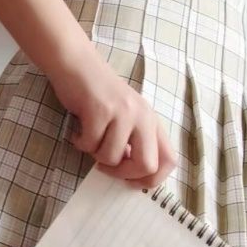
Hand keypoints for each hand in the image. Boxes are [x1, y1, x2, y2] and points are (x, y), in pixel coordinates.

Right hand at [48, 51, 177, 189]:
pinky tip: (78, 131)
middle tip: (106, 167)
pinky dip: (80, 143)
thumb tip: (132, 176)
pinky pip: (90, 144)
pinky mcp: (100, 110)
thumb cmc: (99, 95)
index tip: (130, 181)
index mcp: (152, 121)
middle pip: (146, 165)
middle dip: (122, 174)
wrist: (77, 64)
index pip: (169, 160)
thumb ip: (134, 142)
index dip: (152, 180)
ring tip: (89, 139)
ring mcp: (123, 112)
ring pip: (112, 157)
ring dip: (95, 154)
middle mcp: (143, 116)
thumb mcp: (126, 117)